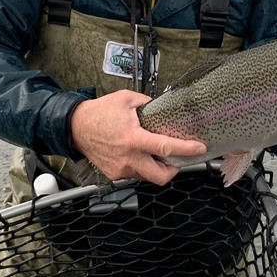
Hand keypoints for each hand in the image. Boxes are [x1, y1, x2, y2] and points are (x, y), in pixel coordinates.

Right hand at [69, 90, 207, 185]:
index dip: (186, 149)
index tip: (199, 148)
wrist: (76, 127)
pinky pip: (134, 174)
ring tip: (155, 153)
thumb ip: (148, 104)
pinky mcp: (114, 175)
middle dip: (173, 170)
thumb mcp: (127, 99)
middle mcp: (128, 158)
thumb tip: (163, 109)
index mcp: (133, 139)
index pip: (165, 147)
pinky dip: (141, 167)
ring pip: (147, 176)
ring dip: (155, 167)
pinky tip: (138, 155)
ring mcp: (120, 169)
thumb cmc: (100, 112)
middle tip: (177, 159)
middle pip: (160, 176)